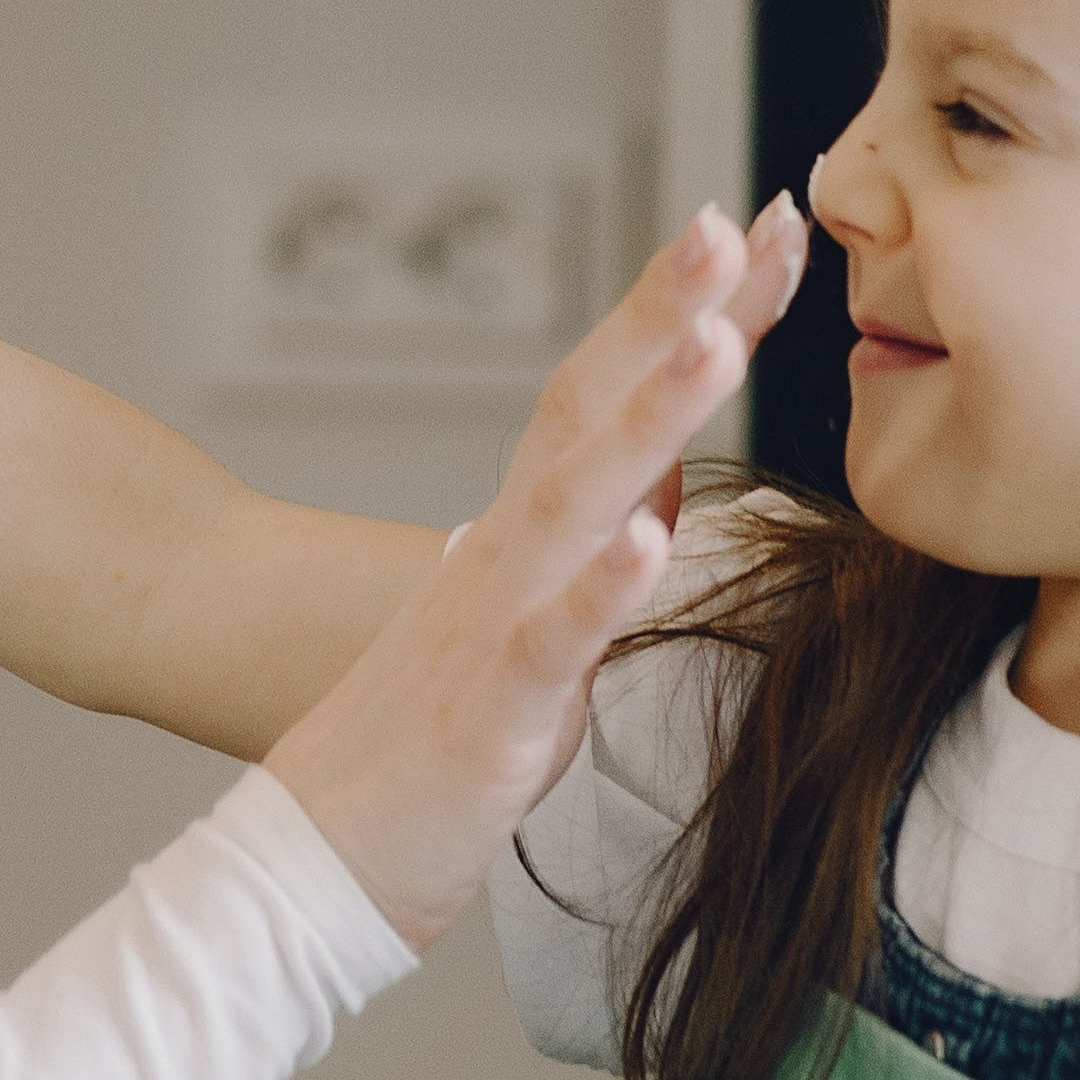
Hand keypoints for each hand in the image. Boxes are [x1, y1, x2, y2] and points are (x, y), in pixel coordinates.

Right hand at [263, 198, 811, 947]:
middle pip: (592, 404)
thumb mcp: (531, 635)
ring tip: (719, 332)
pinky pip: (545, 640)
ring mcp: (491, 624)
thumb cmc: (426, 751)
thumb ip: (592, 552)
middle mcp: (506, 554)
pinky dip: (598, 585)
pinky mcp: (488, 715)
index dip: (686, 310)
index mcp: (524, 536)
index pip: (612, 393)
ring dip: (650, 410)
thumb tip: (659, 485)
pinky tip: (650, 536)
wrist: (314, 861)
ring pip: (576, 498)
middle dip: (670, 309)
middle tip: (742, 219)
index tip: (765, 233)